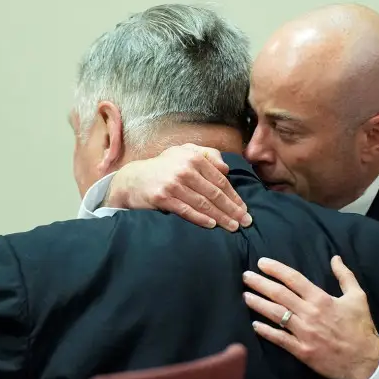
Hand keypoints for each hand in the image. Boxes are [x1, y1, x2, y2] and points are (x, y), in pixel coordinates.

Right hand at [104, 143, 251, 230]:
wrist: (132, 179)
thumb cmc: (163, 167)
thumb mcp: (184, 152)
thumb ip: (207, 154)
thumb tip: (226, 168)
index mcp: (194, 157)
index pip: (220, 180)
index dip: (234, 196)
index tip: (244, 208)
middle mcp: (185, 169)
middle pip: (214, 193)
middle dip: (232, 209)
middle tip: (245, 222)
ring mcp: (173, 184)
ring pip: (203, 204)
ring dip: (221, 217)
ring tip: (233, 227)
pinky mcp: (163, 197)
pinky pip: (186, 210)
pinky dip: (200, 218)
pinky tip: (212, 225)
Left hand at [243, 255, 378, 378]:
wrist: (365, 360)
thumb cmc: (361, 327)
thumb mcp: (358, 297)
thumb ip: (345, 276)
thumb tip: (335, 258)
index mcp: (321, 299)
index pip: (294, 279)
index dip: (276, 269)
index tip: (261, 263)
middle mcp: (310, 314)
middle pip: (280, 295)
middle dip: (260, 283)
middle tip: (246, 276)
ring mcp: (304, 333)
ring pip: (276, 315)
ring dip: (259, 304)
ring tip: (246, 296)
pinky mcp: (302, 351)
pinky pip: (280, 339)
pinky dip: (266, 331)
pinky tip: (255, 324)